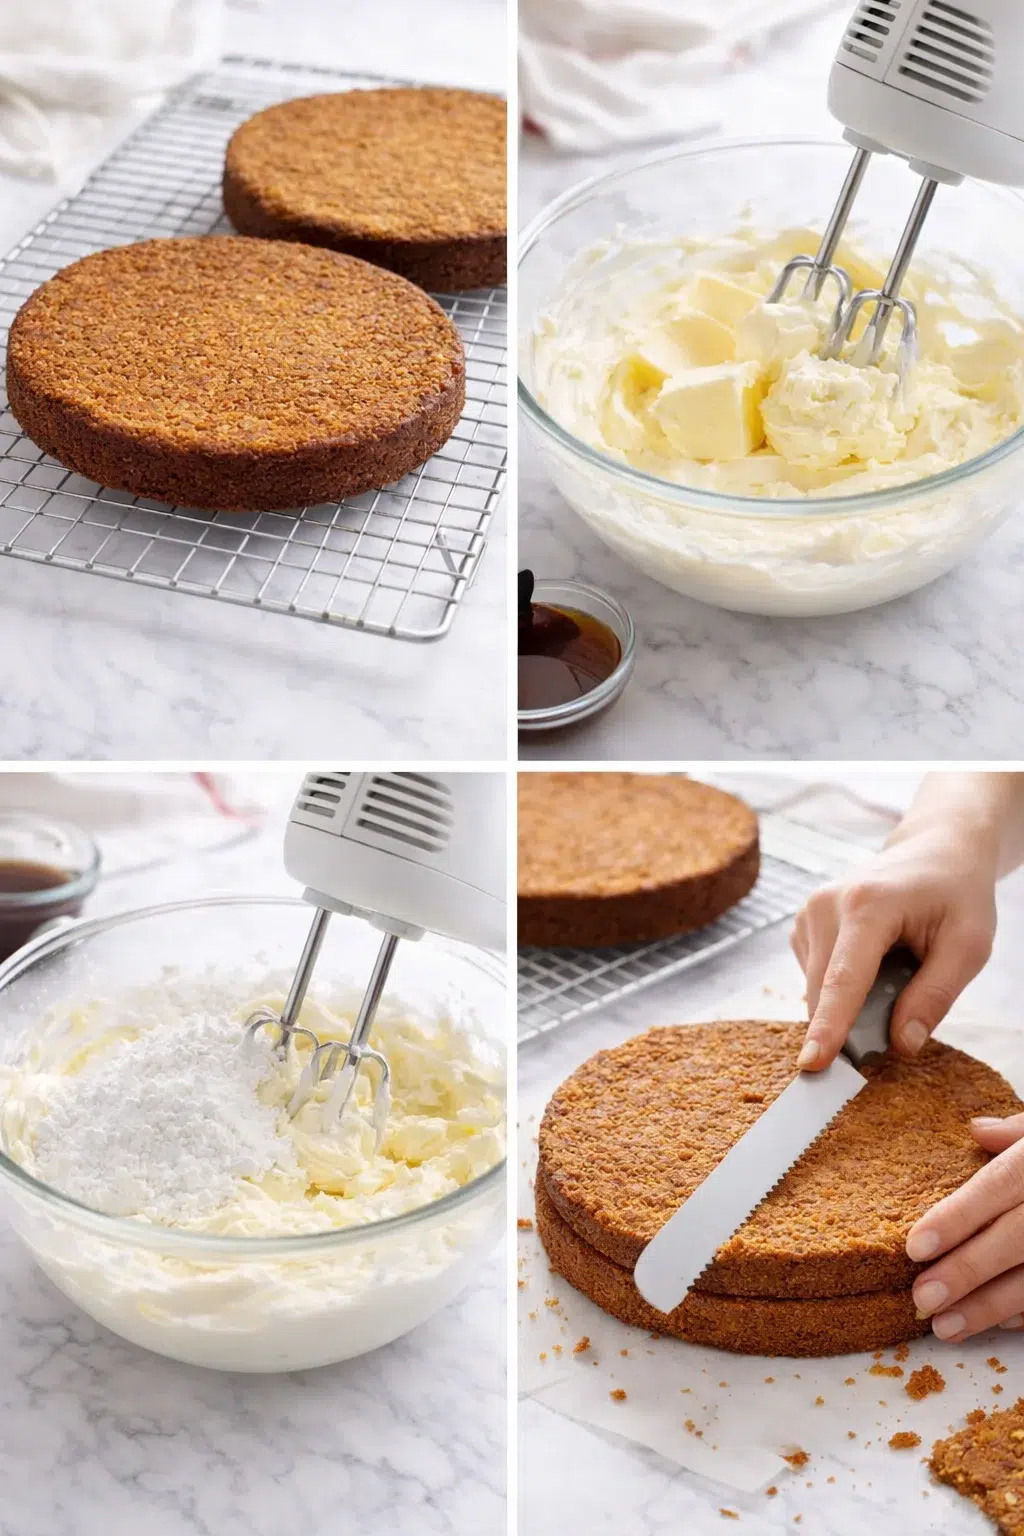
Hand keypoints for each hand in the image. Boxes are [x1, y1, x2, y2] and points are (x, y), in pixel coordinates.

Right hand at [790, 820, 996, 1070]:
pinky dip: (841, 986)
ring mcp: (809, 911)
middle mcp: (827, 904)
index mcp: (868, 905)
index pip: (844, 978)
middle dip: (851, 1025)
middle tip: (897, 1023)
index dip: (829, 1026)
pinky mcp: (803, 923)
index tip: (811, 1064)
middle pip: (824, 990)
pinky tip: (872, 963)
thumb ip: (935, 996)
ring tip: (893, 970)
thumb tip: (902, 1045)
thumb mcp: (969, 945)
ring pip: (816, 989)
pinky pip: (814, 977)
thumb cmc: (956, 893)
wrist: (935, 851)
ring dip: (850, 1002)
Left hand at [906, 1115, 1023, 1339]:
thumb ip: (1021, 1132)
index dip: (958, 1216)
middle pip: (1016, 1237)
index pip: (1000, 1184)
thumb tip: (977, 1131)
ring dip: (991, 1307)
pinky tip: (1000, 1324)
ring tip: (946, 1326)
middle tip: (922, 1298)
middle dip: (967, 1271)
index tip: (916, 1246)